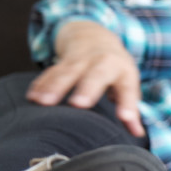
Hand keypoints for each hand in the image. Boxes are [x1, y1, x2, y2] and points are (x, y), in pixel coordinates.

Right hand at [26, 20, 144, 136]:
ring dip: (55, 87)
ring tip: (44, 102)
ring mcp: (82, 60)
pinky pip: (51, 71)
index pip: (128, 88)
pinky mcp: (63, 61)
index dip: (127, 103)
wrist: (95, 37)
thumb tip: (138, 134)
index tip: (125, 117)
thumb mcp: (127, 84)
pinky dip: (41, 84)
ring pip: (68, 72)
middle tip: (78, 104)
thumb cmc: (115, 70)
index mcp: (123, 71)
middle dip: (87, 88)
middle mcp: (104, 62)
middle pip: (96, 74)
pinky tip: (32, 97)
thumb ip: (131, 108)